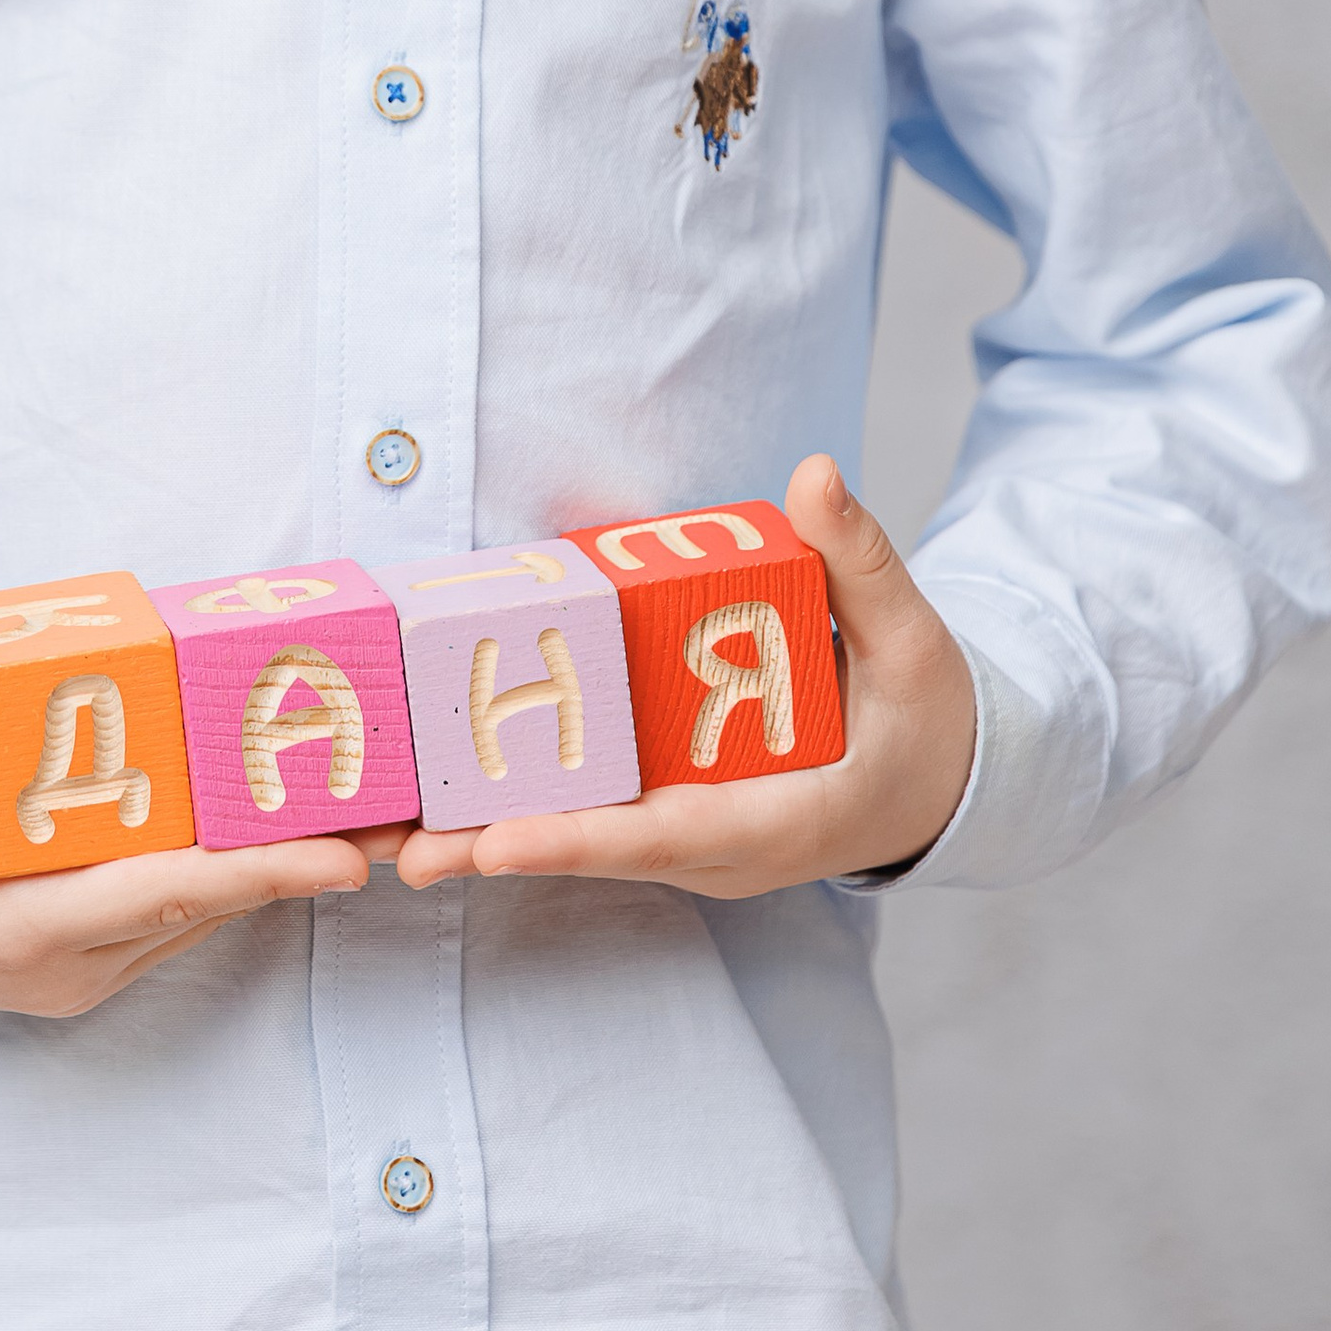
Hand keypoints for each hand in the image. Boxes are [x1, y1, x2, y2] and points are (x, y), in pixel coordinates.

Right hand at [0, 599, 370, 1011]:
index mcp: (17, 931)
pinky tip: (287, 813)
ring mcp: (80, 970)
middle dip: (301, 858)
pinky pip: (175, 905)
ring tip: (375, 805)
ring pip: (200, 908)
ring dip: (277, 861)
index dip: (256, 874)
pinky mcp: (86, 956)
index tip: (343, 856)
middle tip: (403, 809)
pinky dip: (230, 864)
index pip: (160, 894)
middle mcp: (66, 966)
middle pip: (207, 904)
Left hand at [390, 457, 976, 899]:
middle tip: (401, 853)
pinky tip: (442, 794)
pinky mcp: (670, 816)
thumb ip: (860, 563)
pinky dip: (518, 810)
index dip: (581, 839)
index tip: (499, 841)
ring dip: (486, 839)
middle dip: (497, 851)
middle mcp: (720, 848)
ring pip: (579, 842)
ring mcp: (690, 841)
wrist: (941, 779)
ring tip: (388, 838)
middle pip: (596, 853)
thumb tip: (816, 477)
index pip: (667, 835)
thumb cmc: (929, 716)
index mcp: (780, 820)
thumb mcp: (913, 641)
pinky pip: (588, 815)